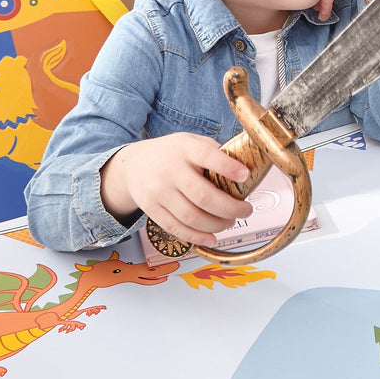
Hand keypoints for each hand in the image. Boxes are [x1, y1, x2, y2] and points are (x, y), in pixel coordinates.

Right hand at [101, 134, 252, 245]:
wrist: (133, 164)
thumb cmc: (172, 153)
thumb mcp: (190, 141)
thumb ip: (213, 152)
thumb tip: (246, 168)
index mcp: (184, 148)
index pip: (207, 156)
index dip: (228, 167)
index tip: (245, 175)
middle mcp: (170, 170)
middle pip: (203, 196)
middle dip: (230, 208)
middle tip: (245, 211)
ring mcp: (158, 191)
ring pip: (192, 217)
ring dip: (217, 225)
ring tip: (229, 222)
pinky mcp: (151, 209)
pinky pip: (176, 228)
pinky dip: (197, 237)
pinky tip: (212, 236)